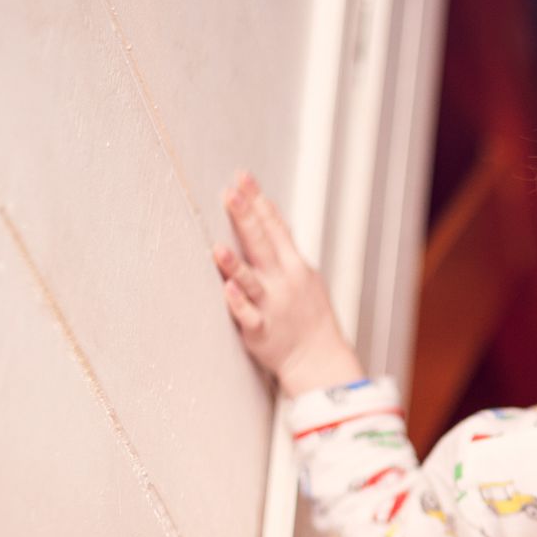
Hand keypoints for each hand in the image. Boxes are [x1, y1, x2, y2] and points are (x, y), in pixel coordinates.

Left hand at [213, 173, 365, 396]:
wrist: (318, 358)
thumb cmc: (307, 314)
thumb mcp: (304, 274)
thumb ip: (283, 246)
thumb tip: (266, 212)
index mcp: (294, 265)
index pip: (275, 226)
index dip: (258, 202)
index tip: (242, 177)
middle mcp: (283, 281)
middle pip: (262, 245)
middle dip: (246, 218)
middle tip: (230, 194)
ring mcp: (272, 307)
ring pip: (251, 282)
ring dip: (234, 265)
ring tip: (218, 247)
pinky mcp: (261, 332)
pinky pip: (249, 316)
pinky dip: (238, 304)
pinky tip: (226, 291)